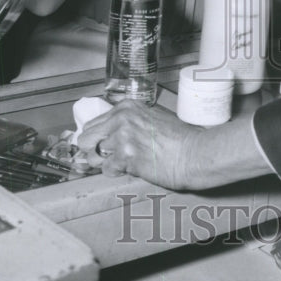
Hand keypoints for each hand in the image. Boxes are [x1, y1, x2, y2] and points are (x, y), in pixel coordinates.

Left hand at [76, 100, 198, 189]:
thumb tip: (110, 135)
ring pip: (93, 156)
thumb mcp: (153, 118)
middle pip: (86, 138)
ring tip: (122, 164)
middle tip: (107, 159)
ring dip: (104, 163)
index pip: (93, 123)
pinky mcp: (126, 156)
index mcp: (126, 107)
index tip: (101, 146)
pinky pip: (106, 169)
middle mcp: (121, 119)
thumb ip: (130, 122)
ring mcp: (122, 137)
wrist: (195, 153)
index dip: (96, 138)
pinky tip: (130, 169)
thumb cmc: (180, 138)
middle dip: (93, 151)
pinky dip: (116, 173)